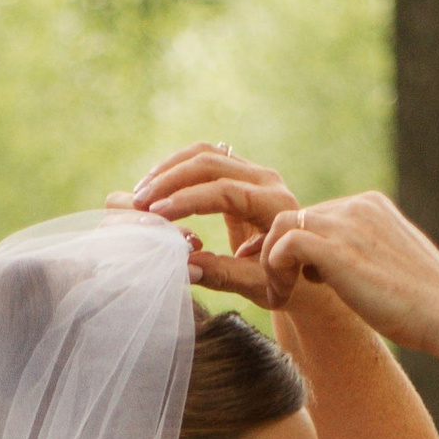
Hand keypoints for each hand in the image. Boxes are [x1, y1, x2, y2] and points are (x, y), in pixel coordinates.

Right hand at [112, 144, 300, 303]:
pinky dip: (176, 168)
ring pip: (205, 153)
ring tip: (141, 193)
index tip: (157, 215)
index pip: (225, 192)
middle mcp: (266, 179)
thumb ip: (224, 275)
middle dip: (171, 180)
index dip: (189, 200)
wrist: (298, 262)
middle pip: (212, 162)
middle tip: (140, 202)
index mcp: (275, 205)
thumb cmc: (280, 279)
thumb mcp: (257, 285)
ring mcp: (253, 170)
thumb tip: (186, 266)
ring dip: (169, 169)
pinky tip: (154, 187)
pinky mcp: (240, 170)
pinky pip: (205, 158)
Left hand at [245, 191, 438, 349]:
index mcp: (371, 208)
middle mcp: (357, 207)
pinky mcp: (337, 249)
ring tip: (279, 296)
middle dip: (276, 253)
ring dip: (270, 262)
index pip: (316, 216)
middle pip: (295, 217)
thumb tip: (346, 273)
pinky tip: (283, 298)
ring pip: (282, 225)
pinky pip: (284, 244)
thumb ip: (364, 258)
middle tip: (276, 290)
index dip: (295, 248)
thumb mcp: (389, 269)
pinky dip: (273, 270)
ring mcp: (347, 224)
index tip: (286, 278)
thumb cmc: (424, 305)